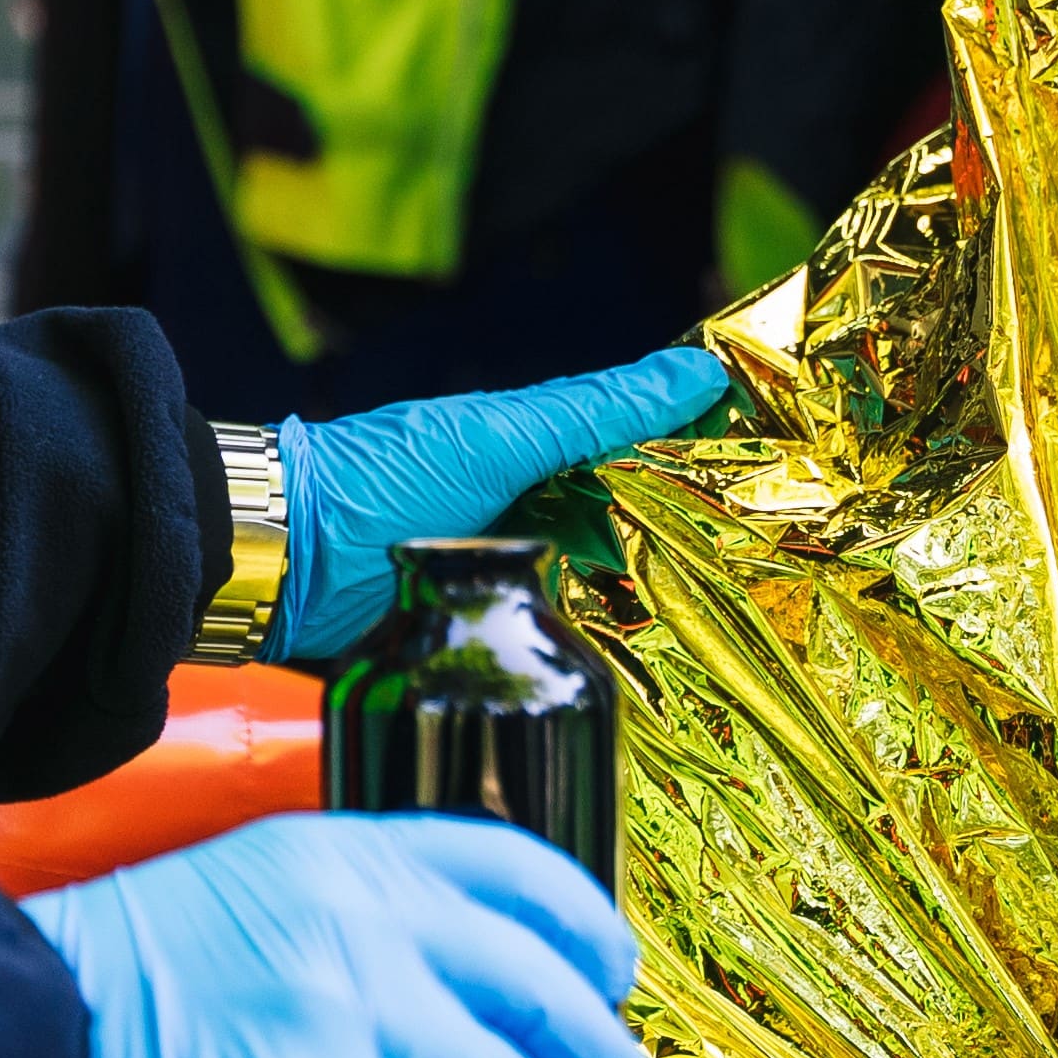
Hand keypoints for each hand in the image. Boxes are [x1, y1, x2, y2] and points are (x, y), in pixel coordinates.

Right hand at [25, 813, 650, 1057]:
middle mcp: (356, 920)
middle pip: (538, 987)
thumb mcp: (245, 896)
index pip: (514, 870)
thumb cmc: (115, 979)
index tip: (609, 975)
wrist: (5, 1034)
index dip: (582, 930)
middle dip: (599, 1055)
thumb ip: (353, 921)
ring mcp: (337, 1018)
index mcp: (341, 854)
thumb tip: (459, 969)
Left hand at [271, 343, 730, 660]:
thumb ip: (597, 408)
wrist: (281, 561)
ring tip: (730, 648)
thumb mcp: (501, 434)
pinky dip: (586, 669)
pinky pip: (546, 659)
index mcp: (532, 458)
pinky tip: (644, 690)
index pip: (635, 464)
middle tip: (773, 587)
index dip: (698, 476)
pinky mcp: (476, 649)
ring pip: (593, 605)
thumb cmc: (383, 478)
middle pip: (622, 542)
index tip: (776, 492)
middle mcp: (523, 520)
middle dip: (682, 564)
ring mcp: (500, 587)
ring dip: (642, 626)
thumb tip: (700, 367)